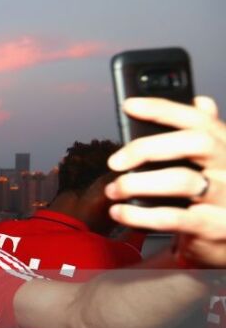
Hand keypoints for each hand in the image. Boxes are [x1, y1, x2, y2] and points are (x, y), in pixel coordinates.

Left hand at [106, 96, 225, 266]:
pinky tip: (119, 212)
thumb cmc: (212, 198)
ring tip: (113, 189)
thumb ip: (203, 136)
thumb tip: (200, 100)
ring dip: (138, 184)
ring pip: (183, 180)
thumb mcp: (212, 165)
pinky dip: (139, 215)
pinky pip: (173, 218)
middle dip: (149, 147)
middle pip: (196, 143)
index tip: (129, 105)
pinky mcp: (214, 227)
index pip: (200, 119)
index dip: (164, 109)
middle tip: (115, 161)